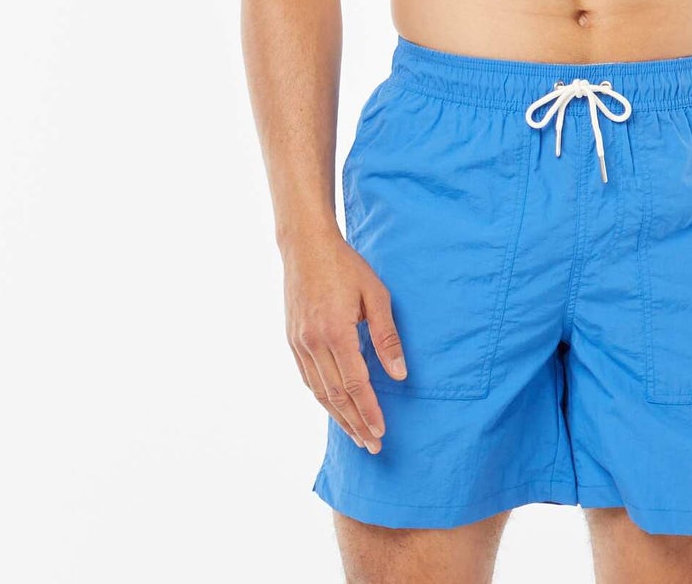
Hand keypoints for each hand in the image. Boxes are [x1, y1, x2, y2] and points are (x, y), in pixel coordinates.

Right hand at [282, 230, 407, 452]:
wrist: (305, 246)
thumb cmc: (346, 266)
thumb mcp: (375, 294)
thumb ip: (386, 335)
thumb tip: (399, 374)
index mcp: (335, 331)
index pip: (355, 383)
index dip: (369, 411)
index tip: (382, 432)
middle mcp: (313, 342)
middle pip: (336, 395)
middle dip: (355, 423)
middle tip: (372, 445)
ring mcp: (299, 342)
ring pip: (319, 391)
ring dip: (339, 417)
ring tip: (356, 435)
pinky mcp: (292, 340)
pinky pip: (308, 378)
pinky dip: (322, 398)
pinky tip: (335, 407)